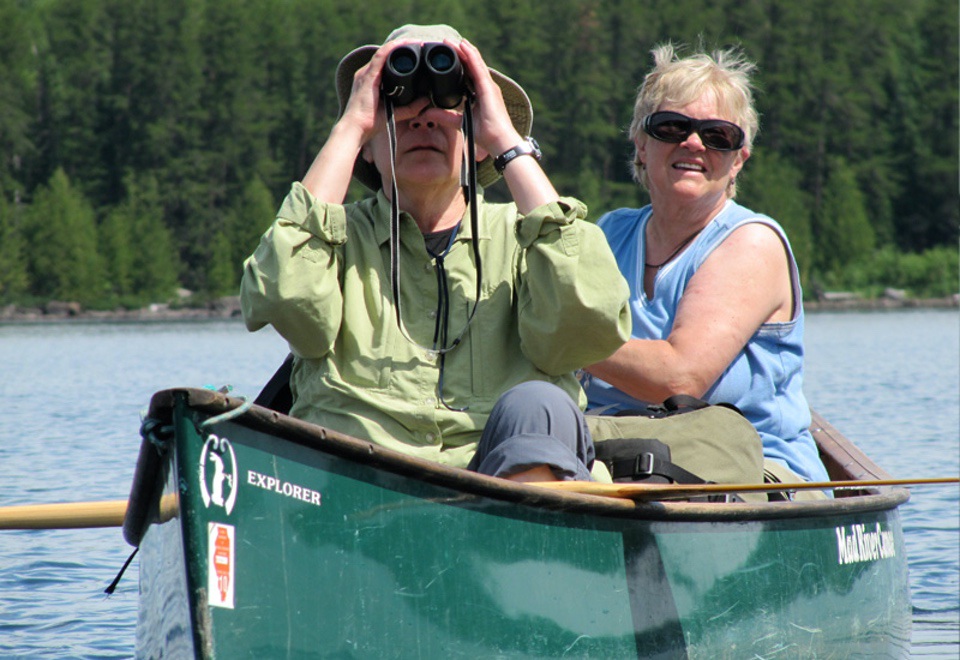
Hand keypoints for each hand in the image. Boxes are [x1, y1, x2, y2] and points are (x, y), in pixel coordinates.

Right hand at [339, 39, 431, 144]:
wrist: (355, 129)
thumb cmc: (370, 124)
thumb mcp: (394, 113)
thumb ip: (410, 108)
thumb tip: (427, 100)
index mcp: (370, 80)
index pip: (386, 62)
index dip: (400, 55)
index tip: (417, 54)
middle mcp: (366, 73)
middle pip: (386, 55)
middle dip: (403, 48)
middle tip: (421, 47)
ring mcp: (366, 73)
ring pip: (385, 52)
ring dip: (402, 45)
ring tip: (418, 43)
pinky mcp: (368, 76)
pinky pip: (381, 56)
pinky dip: (394, 48)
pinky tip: (406, 44)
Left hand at [451, 39, 522, 158]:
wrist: (499, 141)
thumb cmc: (486, 135)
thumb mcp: (460, 123)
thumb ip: (445, 116)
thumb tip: (426, 113)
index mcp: (481, 94)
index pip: (469, 73)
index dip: (460, 62)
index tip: (448, 53)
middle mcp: (486, 87)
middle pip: (472, 65)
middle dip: (460, 53)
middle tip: (447, 43)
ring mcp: (489, 86)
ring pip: (475, 62)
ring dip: (464, 50)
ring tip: (452, 41)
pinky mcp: (489, 88)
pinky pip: (478, 68)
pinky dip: (471, 56)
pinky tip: (464, 46)